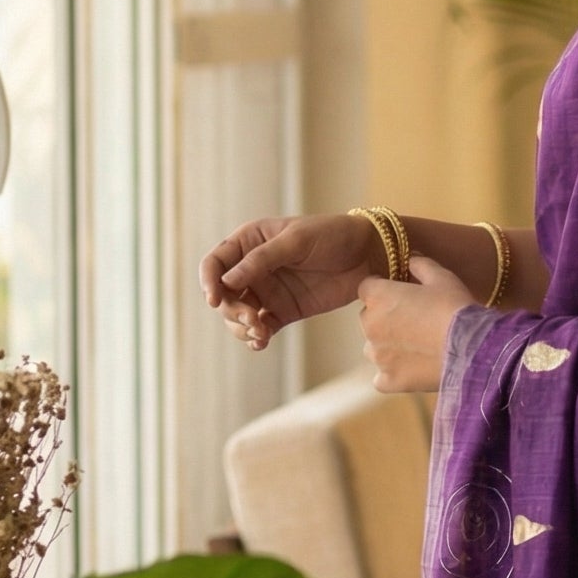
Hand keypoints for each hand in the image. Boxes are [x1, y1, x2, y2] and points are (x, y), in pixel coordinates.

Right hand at [199, 213, 381, 349]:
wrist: (369, 254)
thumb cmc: (333, 235)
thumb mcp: (296, 241)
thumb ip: (262, 260)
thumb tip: (227, 281)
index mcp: (249, 242)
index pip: (215, 262)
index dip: (208, 281)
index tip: (214, 300)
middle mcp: (252, 268)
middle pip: (224, 295)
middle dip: (231, 310)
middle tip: (252, 320)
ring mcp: (267, 291)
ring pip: (238, 315)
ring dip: (242, 328)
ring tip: (260, 333)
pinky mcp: (283, 311)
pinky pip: (260, 329)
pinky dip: (256, 338)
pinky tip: (261, 342)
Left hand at [360, 255, 476, 393]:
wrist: (472, 348)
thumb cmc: (456, 307)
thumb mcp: (442, 278)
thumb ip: (421, 265)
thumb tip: (411, 258)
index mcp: (378, 296)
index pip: (367, 288)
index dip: (384, 290)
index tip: (401, 294)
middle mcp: (370, 326)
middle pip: (369, 318)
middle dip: (386, 318)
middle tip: (414, 321)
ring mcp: (378, 356)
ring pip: (374, 348)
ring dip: (388, 345)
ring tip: (417, 346)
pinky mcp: (389, 380)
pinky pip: (382, 377)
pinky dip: (392, 374)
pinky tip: (412, 369)